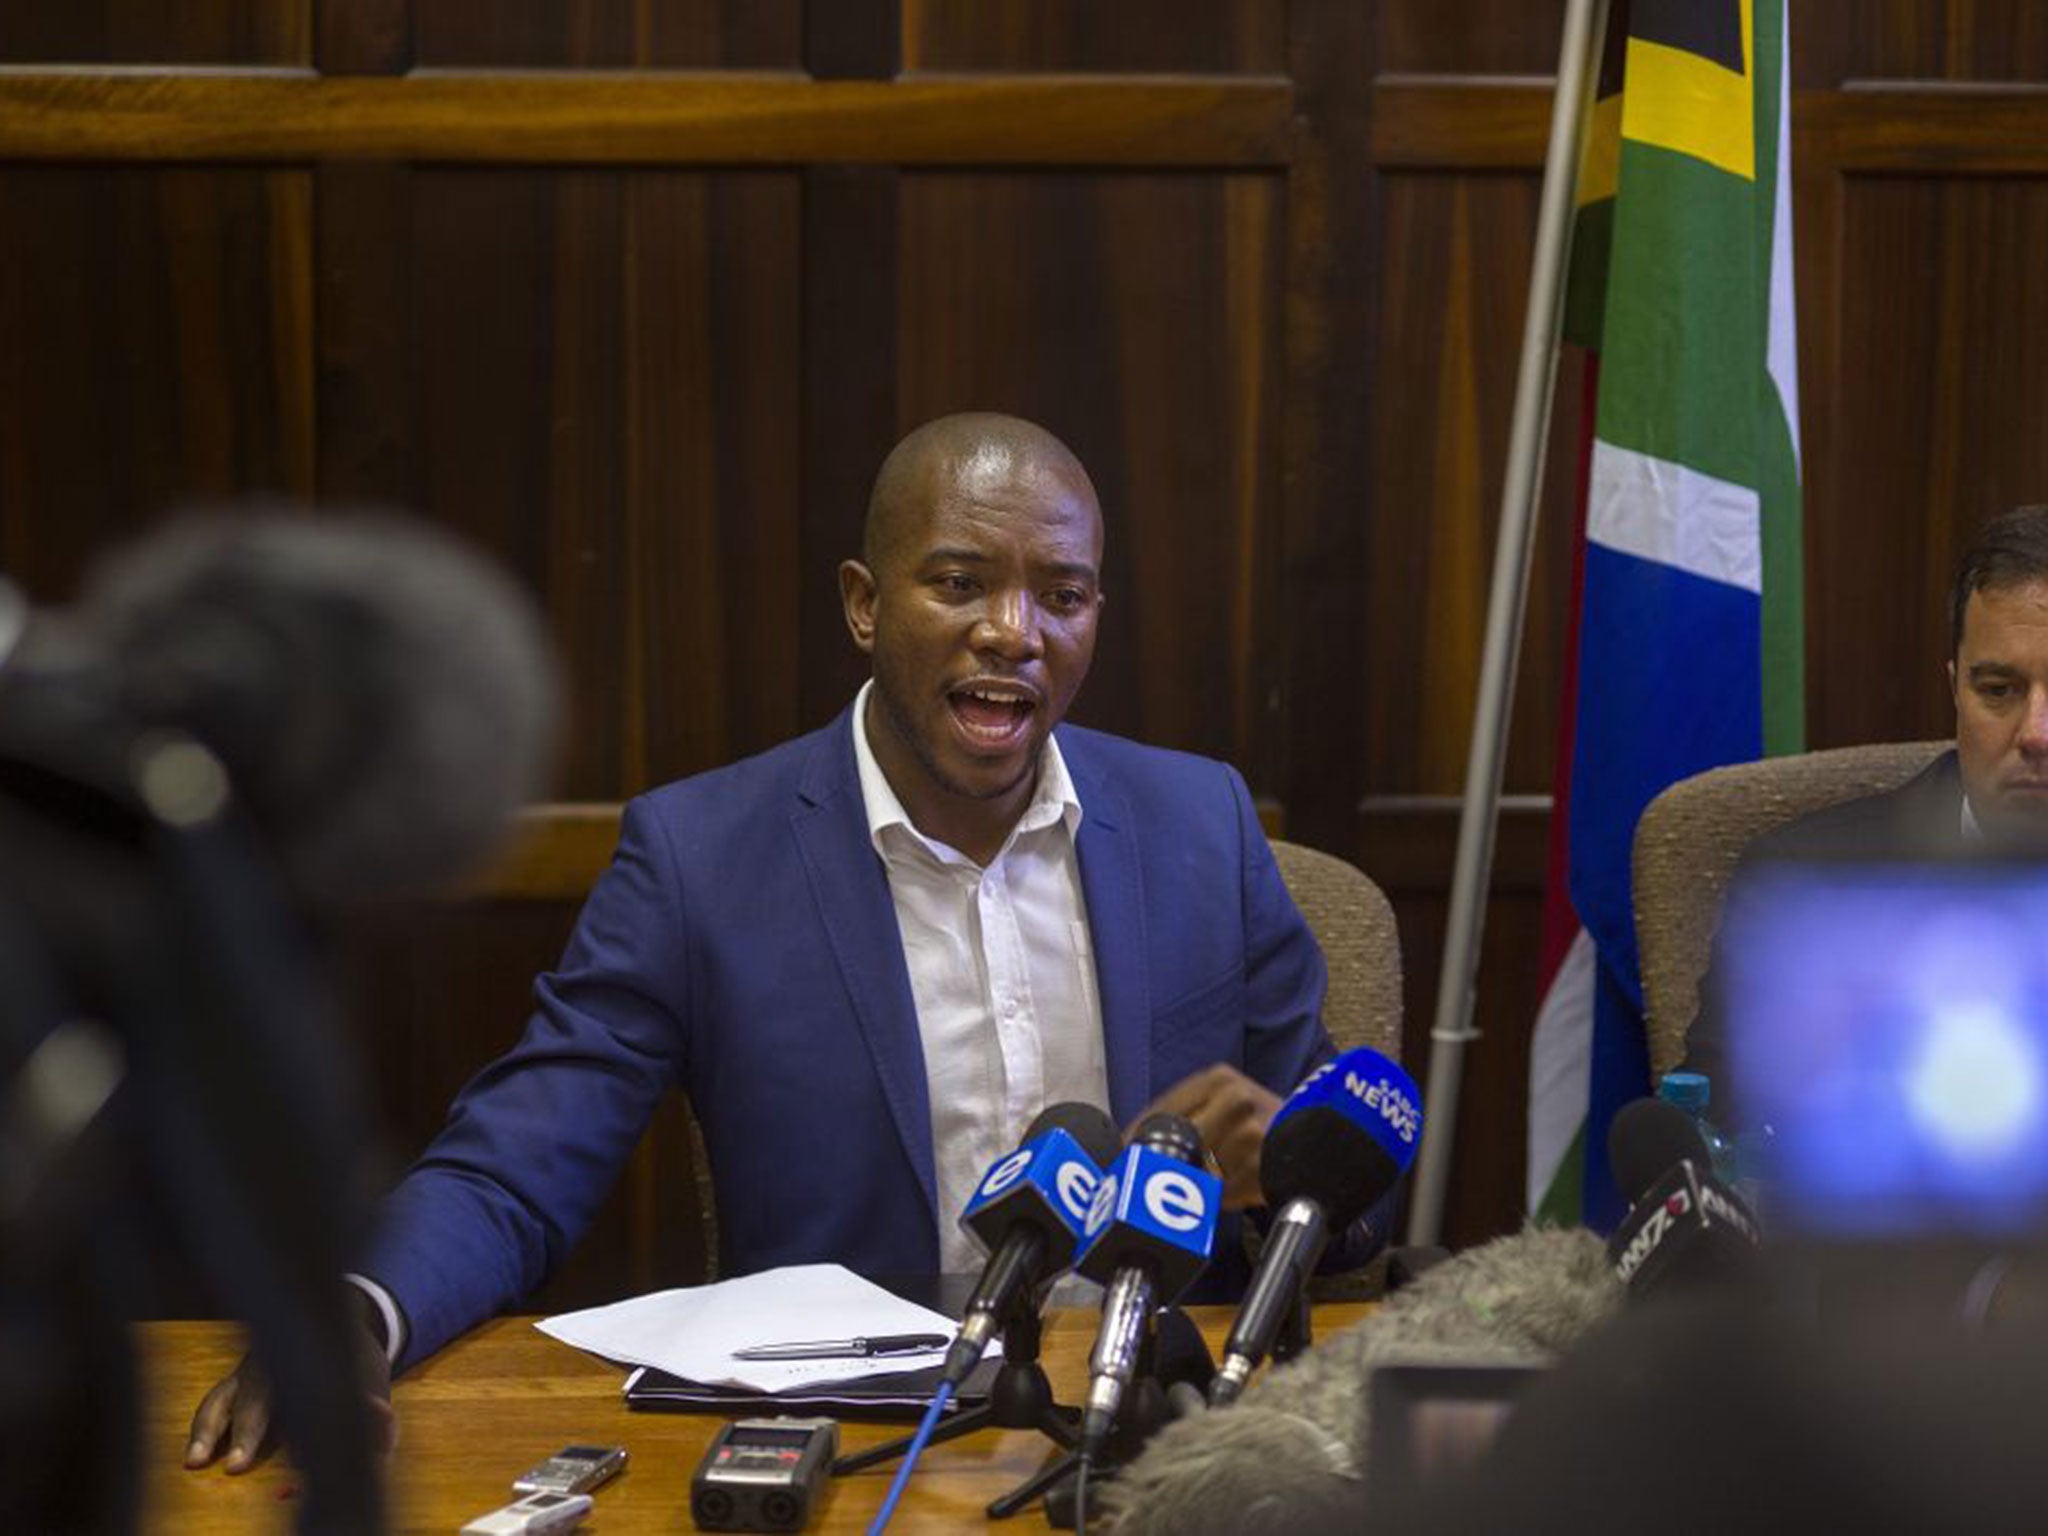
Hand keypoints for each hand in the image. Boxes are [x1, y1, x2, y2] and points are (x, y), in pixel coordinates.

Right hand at [184, 1294, 394, 1472]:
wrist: (332, 1319)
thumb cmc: (354, 1360)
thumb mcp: (374, 1379)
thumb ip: (378, 1407)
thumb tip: (381, 1417)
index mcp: (312, 1364)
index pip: (305, 1395)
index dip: (301, 1424)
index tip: (296, 1462)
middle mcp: (276, 1366)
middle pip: (258, 1399)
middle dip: (248, 1431)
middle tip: (238, 1464)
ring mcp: (252, 1371)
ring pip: (226, 1396)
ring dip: (210, 1430)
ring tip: (196, 1460)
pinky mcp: (235, 1381)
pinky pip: (214, 1400)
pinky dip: (202, 1425)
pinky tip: (194, 1454)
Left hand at [1133, 1064, 1281, 1210]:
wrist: (1321, 1136)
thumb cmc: (1261, 1123)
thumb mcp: (1225, 1103)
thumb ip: (1185, 1116)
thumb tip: (1128, 1145)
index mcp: (1218, 1079)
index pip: (1163, 1110)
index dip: (1137, 1137)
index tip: (1120, 1158)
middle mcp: (1235, 1099)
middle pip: (1176, 1141)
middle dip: (1159, 1165)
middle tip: (1144, 1183)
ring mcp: (1251, 1133)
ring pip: (1198, 1171)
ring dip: (1195, 1185)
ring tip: (1208, 1183)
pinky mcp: (1262, 1166)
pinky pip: (1222, 1193)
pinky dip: (1220, 1198)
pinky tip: (1233, 1189)